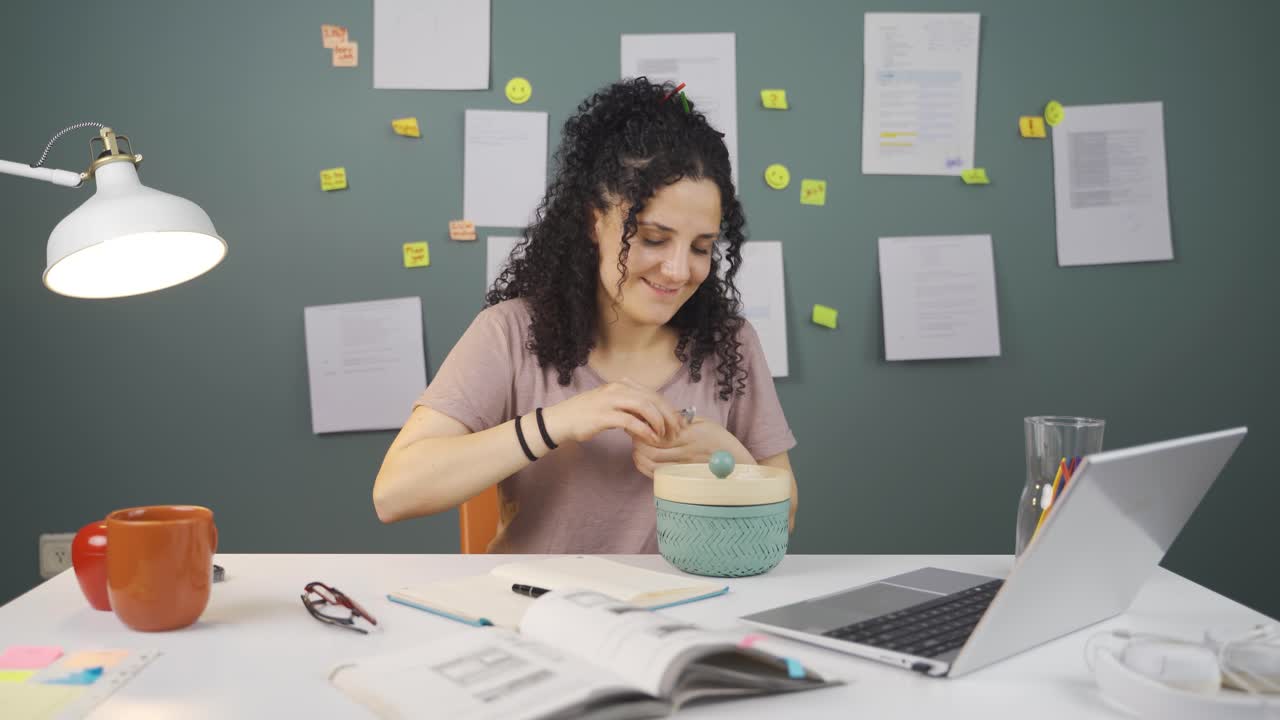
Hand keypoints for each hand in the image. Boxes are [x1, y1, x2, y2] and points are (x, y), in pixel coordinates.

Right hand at [540, 379, 681, 446]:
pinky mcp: (604, 415)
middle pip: (652, 398)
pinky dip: (644, 430)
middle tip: (677, 431)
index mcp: (622, 384)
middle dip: (668, 415)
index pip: (653, 393)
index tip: (678, 422)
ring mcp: (610, 400)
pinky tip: (650, 439)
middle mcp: (618, 388)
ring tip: (664, 436)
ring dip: (658, 422)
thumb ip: (630, 407)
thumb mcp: (611, 405)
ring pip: (644, 407)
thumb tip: (651, 416)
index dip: (668, 408)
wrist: (561, 420)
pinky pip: (631, 421)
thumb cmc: (587, 415)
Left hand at [631, 417, 751, 478]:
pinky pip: (656, 475)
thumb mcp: (704, 422)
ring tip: (638, 445)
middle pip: (650, 449)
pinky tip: (644, 458)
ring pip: (650, 463)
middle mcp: (685, 452)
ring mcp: (682, 467)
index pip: (657, 432)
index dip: (642, 427)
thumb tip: (659, 413)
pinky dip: (645, 467)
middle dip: (637, 441)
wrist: (737, 464)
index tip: (637, 420)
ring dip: (639, 454)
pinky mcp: (681, 477)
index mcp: (690, 435)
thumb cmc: (720, 440)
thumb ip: (682, 419)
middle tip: (634, 432)